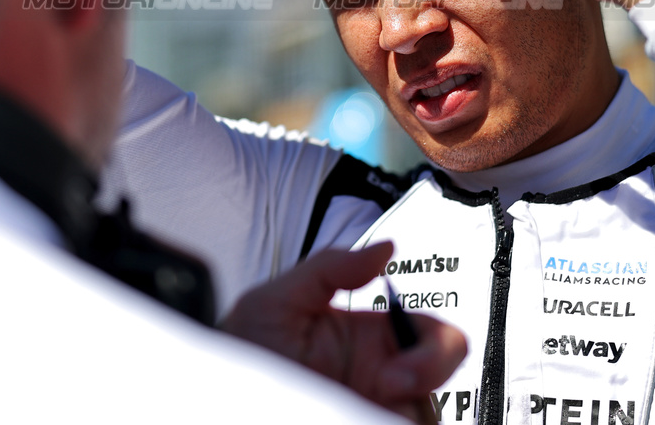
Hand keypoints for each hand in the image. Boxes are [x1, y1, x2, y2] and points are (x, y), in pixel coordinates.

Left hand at [221, 242, 465, 422]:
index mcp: (368, 337)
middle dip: (430, 377)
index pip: (429, 335)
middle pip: (443, 373)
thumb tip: (386, 248)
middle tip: (389, 390)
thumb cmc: (238, 349)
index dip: (432, 350)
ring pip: (424, 412)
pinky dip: (391, 423)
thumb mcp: (276, 299)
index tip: (395, 371)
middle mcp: (379, 375)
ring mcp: (372, 403)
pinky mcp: (360, 419)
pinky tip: (356, 417)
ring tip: (358, 410)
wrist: (210, 396)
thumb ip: (331, 268)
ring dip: (407, 412)